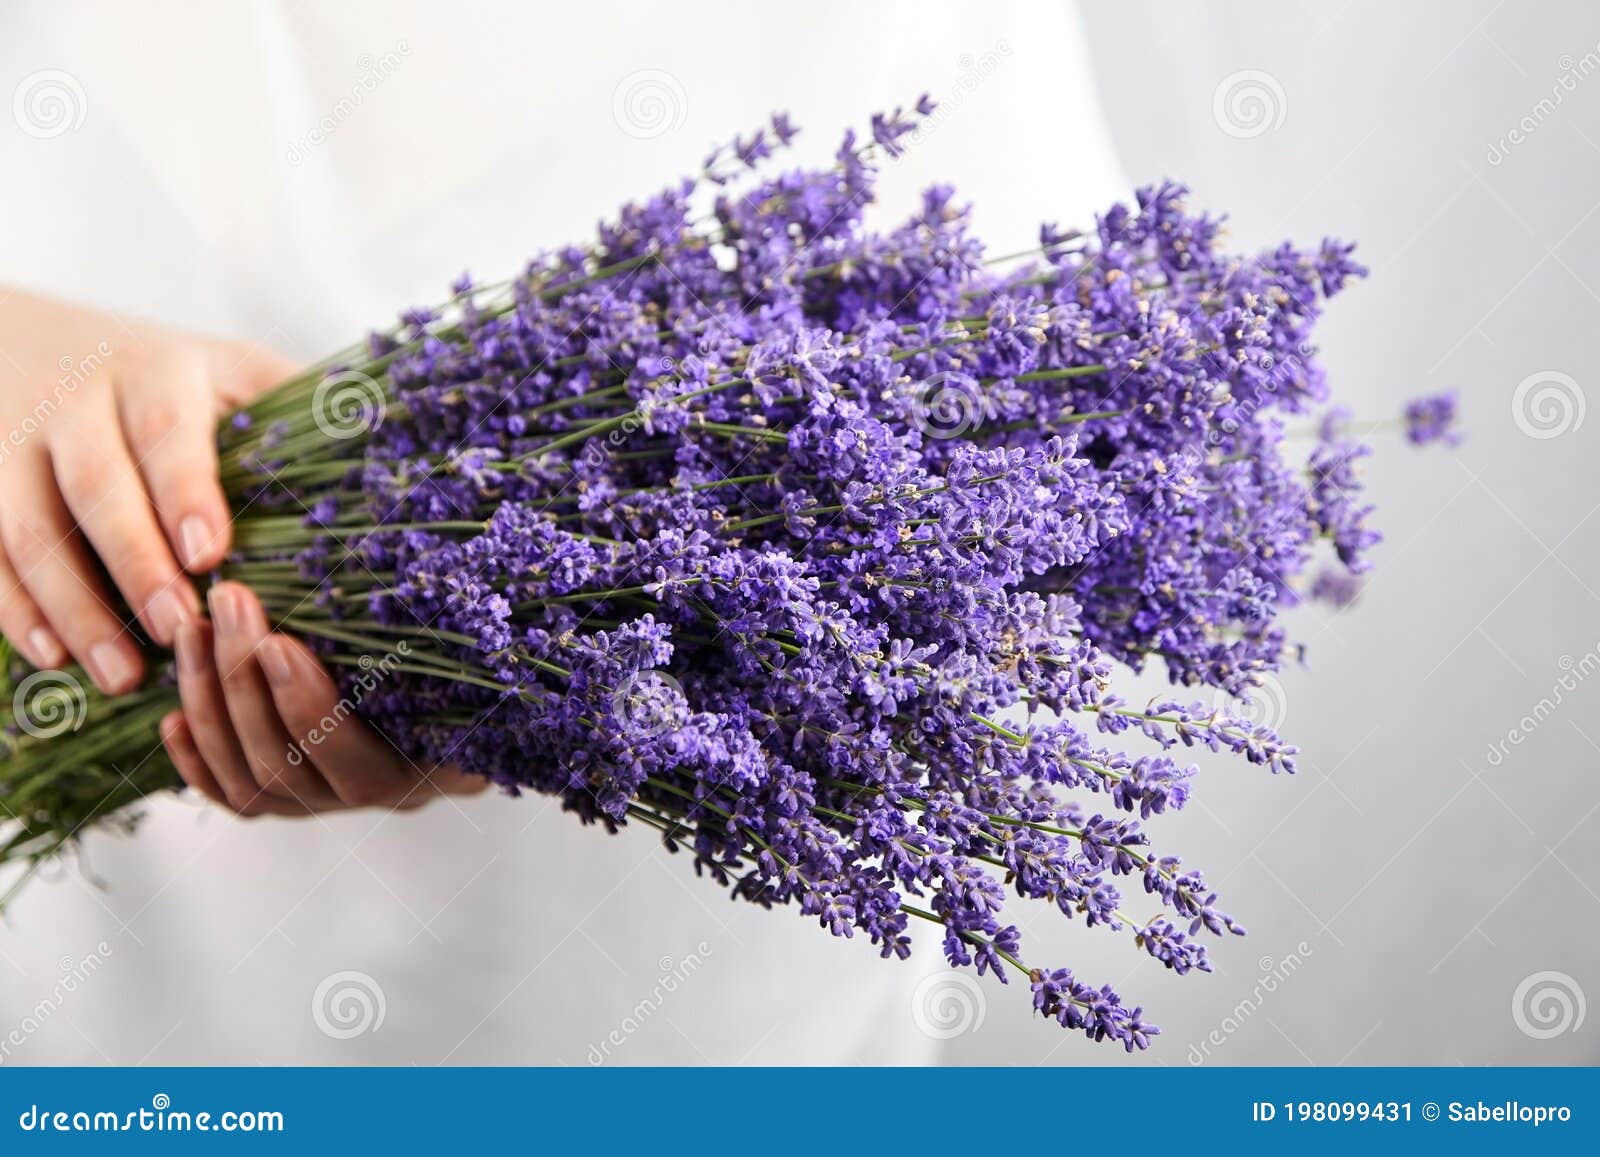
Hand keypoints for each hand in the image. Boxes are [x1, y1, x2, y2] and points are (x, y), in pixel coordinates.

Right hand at [0, 287, 295, 691]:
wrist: (30, 338)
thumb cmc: (174, 376)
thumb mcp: (235, 372)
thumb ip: (297, 408)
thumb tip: (393, 450)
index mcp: (158, 372)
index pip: (168, 433)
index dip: (187, 491)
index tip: (212, 553)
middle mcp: (78, 401)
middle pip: (96, 486)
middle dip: (133, 562)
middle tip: (176, 629)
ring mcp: (16, 443)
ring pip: (28, 527)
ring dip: (73, 605)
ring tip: (122, 675)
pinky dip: (16, 608)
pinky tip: (53, 660)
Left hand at [161, 582, 486, 816]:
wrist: (472, 707)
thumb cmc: (472, 665)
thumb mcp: (468, 648)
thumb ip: (441, 624)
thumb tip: (416, 560)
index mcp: (421, 768)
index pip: (351, 758)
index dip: (307, 706)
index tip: (279, 642)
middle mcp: (369, 795)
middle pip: (283, 763)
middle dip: (243, 680)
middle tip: (228, 603)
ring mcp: (323, 804)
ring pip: (249, 781)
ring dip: (210, 704)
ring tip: (192, 633)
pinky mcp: (288, 802)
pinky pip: (233, 797)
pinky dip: (197, 761)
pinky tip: (172, 718)